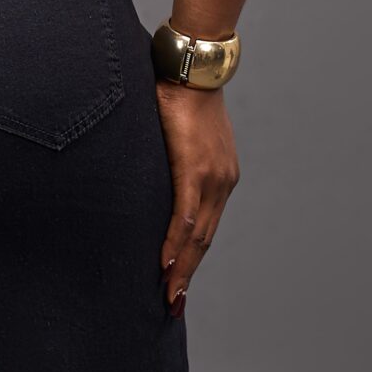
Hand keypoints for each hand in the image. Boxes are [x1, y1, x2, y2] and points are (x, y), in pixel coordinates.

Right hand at [153, 80, 237, 310]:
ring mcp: (212, 176)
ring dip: (182, 267)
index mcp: (220, 175)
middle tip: (172, 304)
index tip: (181, 283)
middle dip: (188, 275)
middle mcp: (222, 181)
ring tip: (168, 294)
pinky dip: (177, 241)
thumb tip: (148, 172)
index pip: (207, 227)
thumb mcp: (179, 135)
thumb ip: (171, 159)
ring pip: (198, 234)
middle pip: (205, 239)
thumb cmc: (180, 94)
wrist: (192, 66)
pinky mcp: (195, 168)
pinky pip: (186, 214)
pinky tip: (166, 263)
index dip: (193, 258)